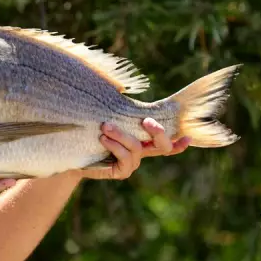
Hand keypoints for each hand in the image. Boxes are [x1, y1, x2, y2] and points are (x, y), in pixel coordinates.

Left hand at [71, 117, 190, 179]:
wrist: (71, 152)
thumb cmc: (89, 131)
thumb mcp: (107, 118)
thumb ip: (118, 110)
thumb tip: (120, 87)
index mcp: (142, 140)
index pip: (166, 141)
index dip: (180, 142)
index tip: (189, 136)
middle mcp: (141, 153)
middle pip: (163, 146)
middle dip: (158, 133)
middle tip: (146, 121)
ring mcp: (132, 164)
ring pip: (137, 148)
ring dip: (122, 135)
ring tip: (105, 126)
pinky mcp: (121, 172)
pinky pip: (125, 158)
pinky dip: (115, 146)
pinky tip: (103, 138)